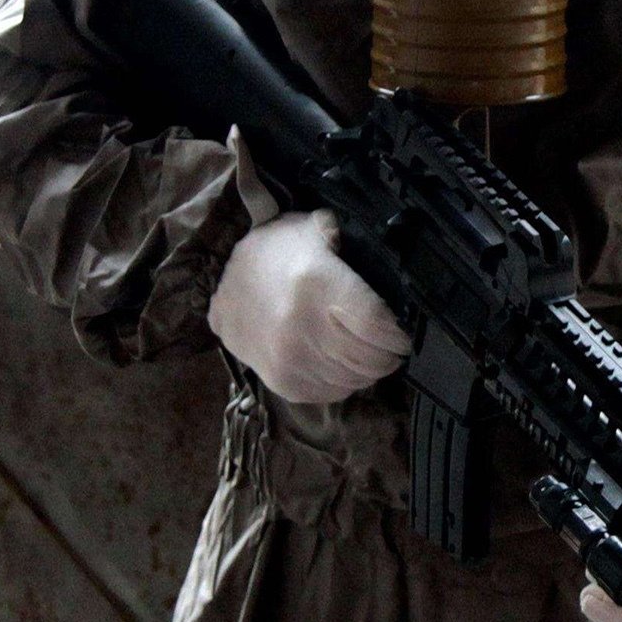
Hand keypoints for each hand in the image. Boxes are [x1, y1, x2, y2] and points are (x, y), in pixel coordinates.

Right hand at [208, 209, 410, 403]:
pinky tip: (342, 366)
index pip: (377, 325)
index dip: (397, 331)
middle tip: (392, 346)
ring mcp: (290, 359)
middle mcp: (302, 327)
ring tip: (369, 356)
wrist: (219, 278)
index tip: (402, 331)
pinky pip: (330, 393)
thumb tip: (388, 250)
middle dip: (388, 354)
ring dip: (368, 370)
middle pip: (369, 358)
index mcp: (316, 285)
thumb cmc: (273, 250)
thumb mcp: (312, 228)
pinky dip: (344, 383)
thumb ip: (350, 239)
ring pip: (353, 380)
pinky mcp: (281, 381)